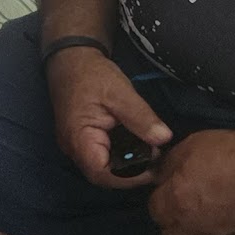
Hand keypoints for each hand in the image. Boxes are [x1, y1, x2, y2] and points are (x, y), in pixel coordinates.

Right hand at [47, 48, 171, 190]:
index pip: (101, 173)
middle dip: (131, 173)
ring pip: (103, 168)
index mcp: (79, 138)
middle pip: (102, 175)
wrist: (70, 57)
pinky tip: (136, 146)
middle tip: (157, 161)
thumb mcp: (120, 92)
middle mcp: (73, 148)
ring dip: (126, 165)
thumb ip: (141, 117)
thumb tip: (164, 139)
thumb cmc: (91, 73)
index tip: (153, 168)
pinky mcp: (82, 140)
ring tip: (150, 154)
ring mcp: (75, 146)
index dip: (129, 177)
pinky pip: (101, 157)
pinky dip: (120, 156)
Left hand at [146, 129, 234, 234]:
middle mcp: (189, 228)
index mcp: (175, 202)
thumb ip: (166, 166)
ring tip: (202, 219)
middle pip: (169, 233)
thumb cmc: (227, 153)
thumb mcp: (188, 147)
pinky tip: (220, 230)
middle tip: (185, 205)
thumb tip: (156, 176)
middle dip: (173, 220)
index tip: (170, 192)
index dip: (161, 199)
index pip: (154, 210)